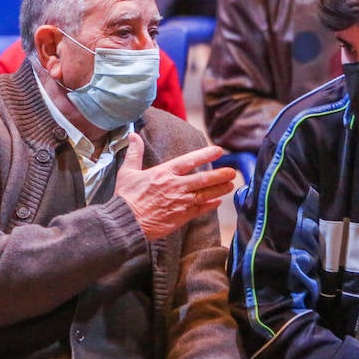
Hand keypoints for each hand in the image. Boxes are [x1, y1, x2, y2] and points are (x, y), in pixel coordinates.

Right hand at [114, 134, 232, 240]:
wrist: (125, 223)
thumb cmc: (126, 197)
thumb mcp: (128, 172)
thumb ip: (135, 153)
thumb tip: (133, 135)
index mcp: (164, 173)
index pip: (189, 160)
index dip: (206, 154)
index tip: (219, 150)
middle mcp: (175, 186)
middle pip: (203, 179)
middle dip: (220, 175)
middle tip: (232, 171)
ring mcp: (180, 202)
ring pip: (205, 194)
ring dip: (219, 189)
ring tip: (231, 185)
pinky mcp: (180, 217)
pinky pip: (199, 210)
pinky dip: (210, 205)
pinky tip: (217, 202)